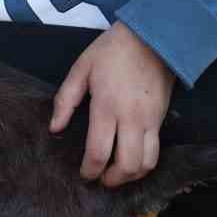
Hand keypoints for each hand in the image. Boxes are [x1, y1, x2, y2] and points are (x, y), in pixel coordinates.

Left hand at [50, 21, 174, 186]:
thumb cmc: (113, 50)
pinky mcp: (162, 118)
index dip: (90, 170)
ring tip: (117, 175)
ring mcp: (151, 120)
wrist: (153, 36)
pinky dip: (144, 163)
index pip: (99, 152)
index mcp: (107, 107)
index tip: (84, 174)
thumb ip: (65, 100)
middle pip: (127, 165)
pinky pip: (156, 150)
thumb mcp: (81, 69)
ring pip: (146, 163)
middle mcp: (131, 119)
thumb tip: (54, 128)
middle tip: (101, 180)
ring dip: (131, 176)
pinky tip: (132, 160)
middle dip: (112, 180)